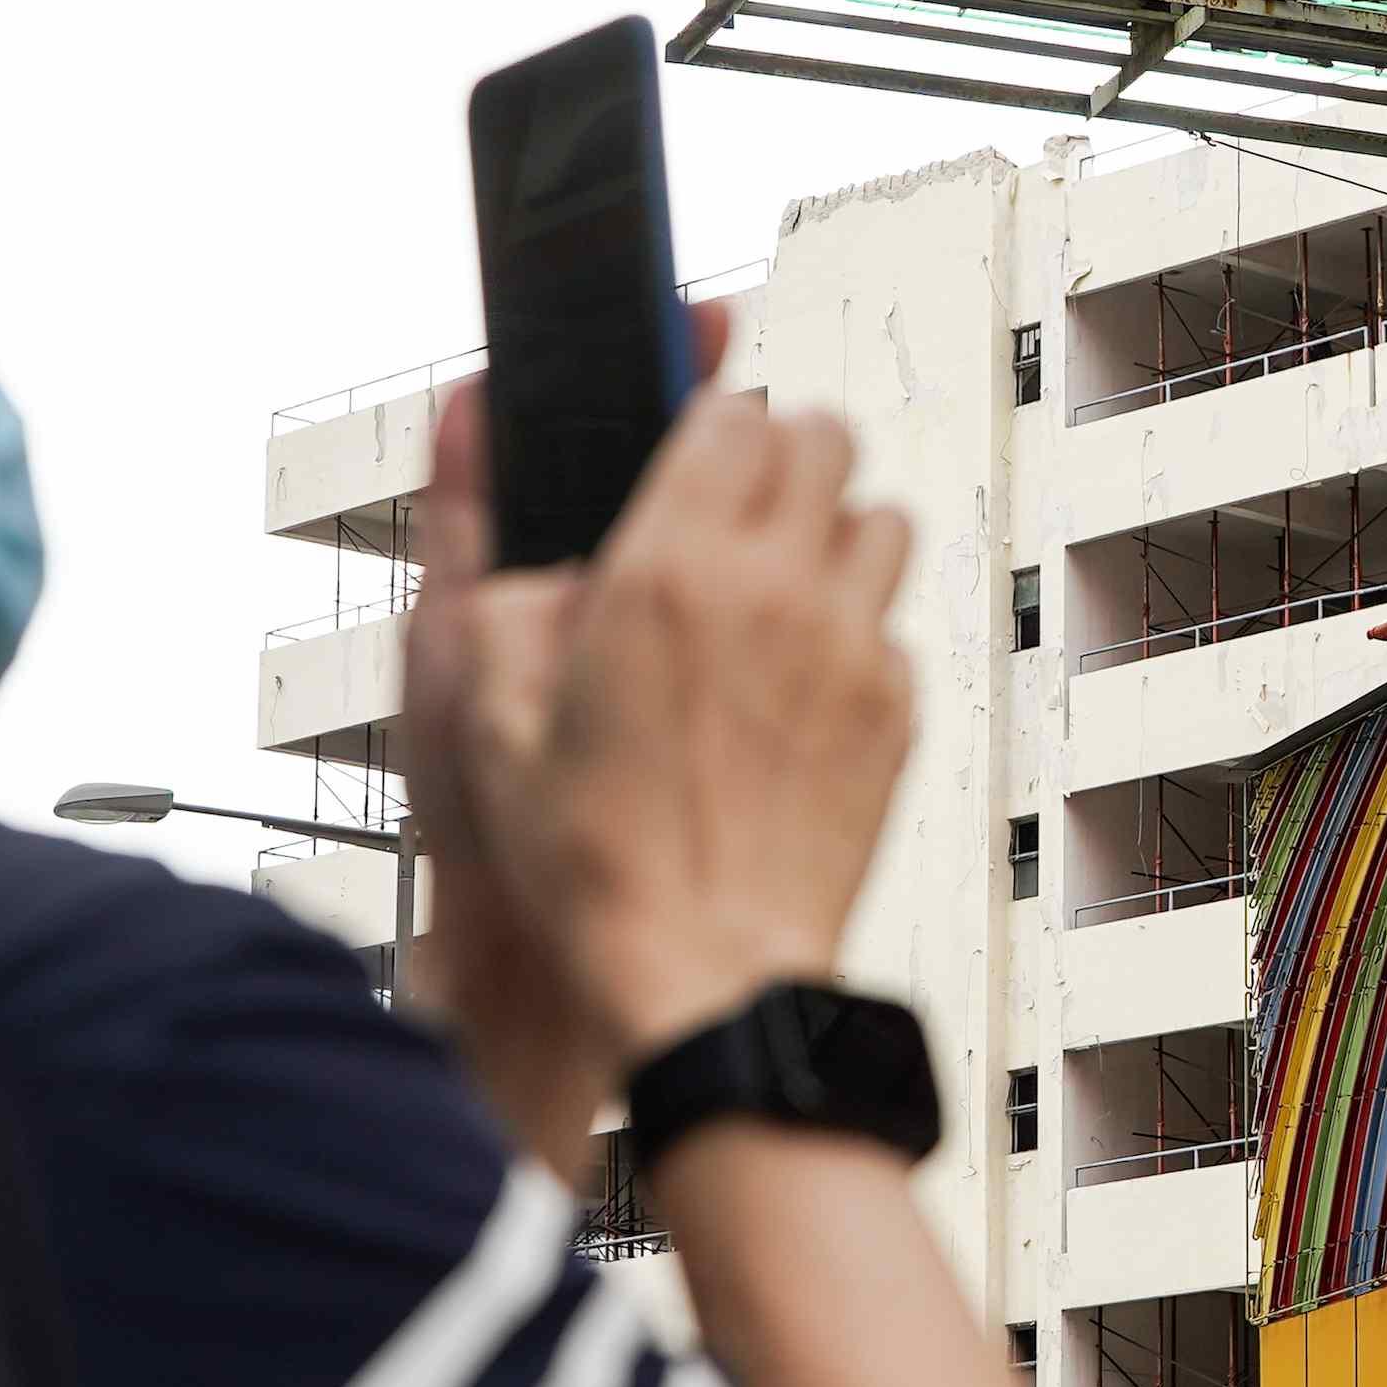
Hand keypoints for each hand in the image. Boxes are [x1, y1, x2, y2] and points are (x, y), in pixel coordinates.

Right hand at [420, 341, 915, 1079]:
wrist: (707, 975)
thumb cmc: (599, 866)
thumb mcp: (490, 723)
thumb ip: (503, 603)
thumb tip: (528, 544)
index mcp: (667, 574)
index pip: (732, 411)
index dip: (712, 411)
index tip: (698, 427)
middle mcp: (774, 592)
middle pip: (825, 437)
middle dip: (783, 449)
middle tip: (745, 493)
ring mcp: (850, 650)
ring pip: (882, 517)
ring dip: (835, 528)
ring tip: (783, 579)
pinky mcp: (896, 712)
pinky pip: (893, 625)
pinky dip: (858, 632)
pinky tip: (804, 683)